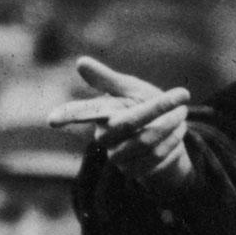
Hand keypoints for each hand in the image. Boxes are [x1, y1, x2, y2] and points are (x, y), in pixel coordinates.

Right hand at [54, 58, 193, 193]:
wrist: (167, 138)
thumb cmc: (143, 108)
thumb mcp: (129, 89)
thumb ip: (107, 79)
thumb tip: (79, 62)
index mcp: (101, 113)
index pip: (80, 113)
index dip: (67, 115)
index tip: (52, 120)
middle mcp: (105, 137)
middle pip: (129, 123)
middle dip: (158, 108)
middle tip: (182, 95)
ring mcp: (118, 157)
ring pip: (147, 140)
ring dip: (171, 124)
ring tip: (183, 112)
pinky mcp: (135, 172)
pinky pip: (158, 156)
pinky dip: (174, 140)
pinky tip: (179, 131)